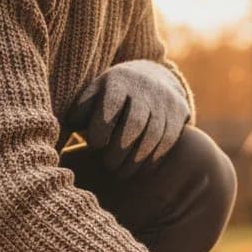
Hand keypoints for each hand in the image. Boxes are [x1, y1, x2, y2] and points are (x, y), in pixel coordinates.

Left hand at [68, 60, 189, 175]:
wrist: (154, 77)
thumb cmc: (115, 94)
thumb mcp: (96, 93)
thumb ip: (82, 108)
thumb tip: (71, 124)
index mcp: (119, 81)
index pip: (110, 105)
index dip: (101, 128)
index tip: (94, 145)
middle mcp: (144, 89)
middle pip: (135, 122)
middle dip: (121, 148)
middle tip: (109, 166)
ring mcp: (164, 101)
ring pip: (154, 134)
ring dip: (138, 158)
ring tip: (123, 174)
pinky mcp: (179, 112)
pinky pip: (168, 139)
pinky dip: (154, 157)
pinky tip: (142, 169)